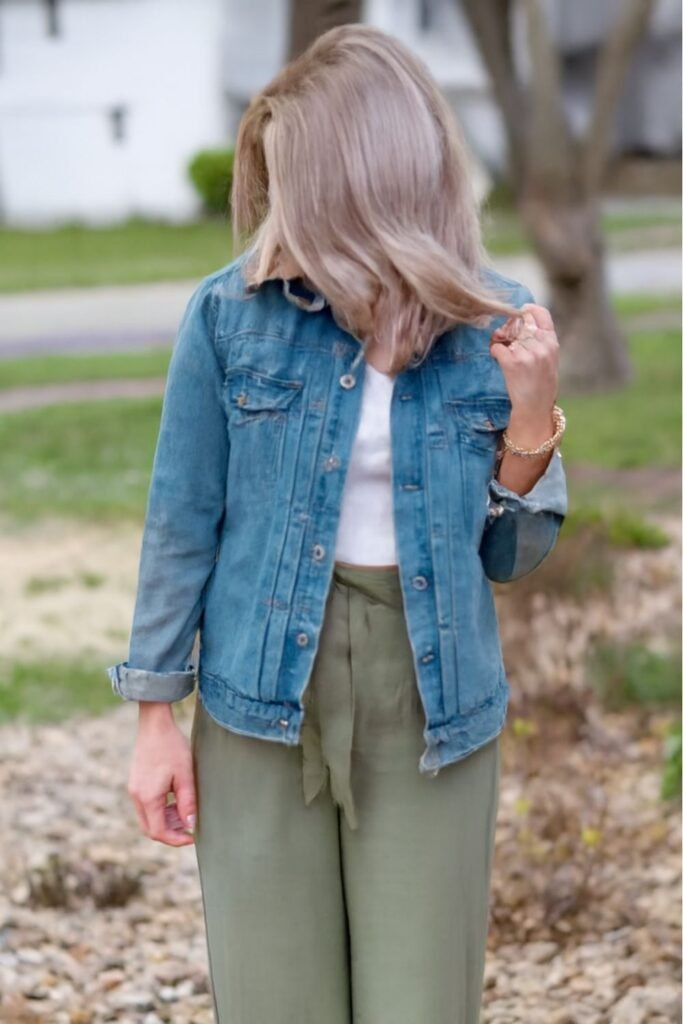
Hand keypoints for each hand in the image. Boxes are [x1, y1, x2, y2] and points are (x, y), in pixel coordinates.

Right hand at [127, 703, 196, 846]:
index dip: (176, 839)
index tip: (192, 837)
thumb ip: (187, 803)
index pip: (158, 832)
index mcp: (148, 797)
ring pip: (148, 818)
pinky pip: (146, 806)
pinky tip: (176, 801)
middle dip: (170, 833)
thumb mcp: (185, 775)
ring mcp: (134, 789)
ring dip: (166, 821)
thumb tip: (191, 825)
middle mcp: (137, 796)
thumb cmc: (172, 747)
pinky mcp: (136, 783)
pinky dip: (160, 810)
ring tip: (185, 813)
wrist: (155, 724)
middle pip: (150, 828)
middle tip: (190, 829)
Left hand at [489, 303, 558, 434]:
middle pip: (519, 324)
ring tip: (504, 353)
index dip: (528, 310)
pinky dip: (495, 351)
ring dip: (501, 341)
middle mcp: (541, 346)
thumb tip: (523, 322)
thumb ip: (542, 342)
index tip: (520, 312)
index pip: (541, 314)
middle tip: (504, 336)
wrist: (535, 409)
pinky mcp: (512, 364)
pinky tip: (498, 358)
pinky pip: (497, 347)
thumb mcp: (550, 360)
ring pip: (507, 335)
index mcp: (552, 343)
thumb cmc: (542, 385)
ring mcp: (527, 354)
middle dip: (509, 328)